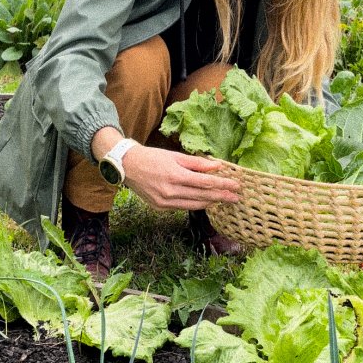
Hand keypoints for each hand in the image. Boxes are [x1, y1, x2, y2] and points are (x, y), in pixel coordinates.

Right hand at [121, 144, 240, 210]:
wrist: (127, 166)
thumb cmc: (152, 157)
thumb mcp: (175, 155)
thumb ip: (197, 163)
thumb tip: (217, 166)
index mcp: (175, 175)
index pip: (206, 182)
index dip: (223, 185)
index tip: (236, 186)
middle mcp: (170, 191)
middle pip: (202, 196)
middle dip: (221, 197)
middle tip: (236, 197)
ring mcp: (164, 202)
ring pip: (194, 205)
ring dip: (210, 203)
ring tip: (223, 200)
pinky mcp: (160, 207)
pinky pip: (183, 207)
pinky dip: (195, 205)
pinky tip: (205, 202)